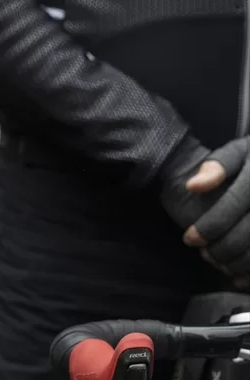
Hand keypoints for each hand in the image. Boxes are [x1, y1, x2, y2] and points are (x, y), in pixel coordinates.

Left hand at [180, 137, 249, 282]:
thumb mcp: (238, 153)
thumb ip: (216, 166)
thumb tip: (192, 186)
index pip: (232, 204)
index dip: (209, 225)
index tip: (189, 239)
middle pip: (249, 231)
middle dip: (223, 248)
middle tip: (204, 255)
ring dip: (240, 263)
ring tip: (220, 265)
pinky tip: (241, 279)